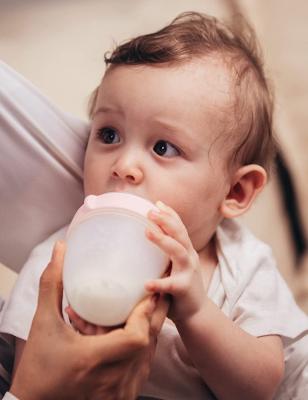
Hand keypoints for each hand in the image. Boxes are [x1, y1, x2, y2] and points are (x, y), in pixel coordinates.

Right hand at [10, 241, 168, 399]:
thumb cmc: (38, 364)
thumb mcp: (43, 322)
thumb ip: (52, 284)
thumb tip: (60, 250)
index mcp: (92, 359)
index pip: (135, 338)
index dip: (145, 314)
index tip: (149, 292)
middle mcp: (111, 379)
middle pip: (149, 342)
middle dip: (156, 313)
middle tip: (157, 290)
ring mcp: (119, 390)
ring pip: (148, 354)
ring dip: (151, 328)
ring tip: (152, 305)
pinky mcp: (122, 394)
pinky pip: (142, 365)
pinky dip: (144, 345)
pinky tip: (139, 329)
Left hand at [145, 201, 205, 321]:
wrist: (196, 313)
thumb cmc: (180, 287)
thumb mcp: (176, 265)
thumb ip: (167, 254)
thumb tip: (148, 237)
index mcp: (186, 251)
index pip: (180, 228)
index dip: (170, 214)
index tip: (157, 203)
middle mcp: (189, 258)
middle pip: (180, 235)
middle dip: (166, 221)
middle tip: (150, 211)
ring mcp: (188, 272)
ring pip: (178, 252)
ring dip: (163, 241)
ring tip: (147, 232)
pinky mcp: (184, 289)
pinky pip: (171, 285)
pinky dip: (159, 283)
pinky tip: (147, 284)